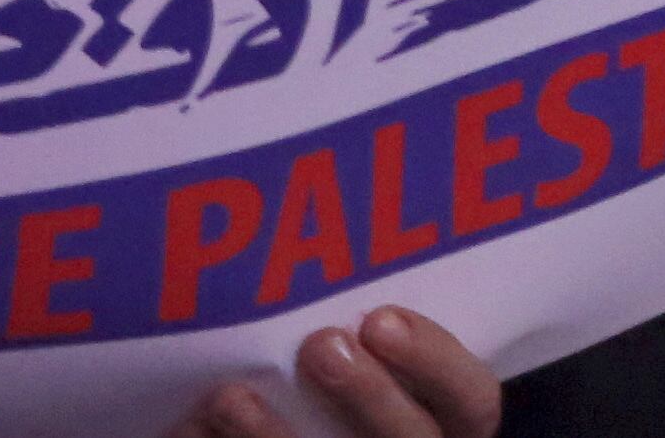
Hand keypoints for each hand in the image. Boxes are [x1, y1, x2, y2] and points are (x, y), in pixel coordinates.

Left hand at [174, 306, 497, 437]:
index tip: (380, 317)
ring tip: (230, 397)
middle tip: (320, 345)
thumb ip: (364, 326)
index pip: (472, 400)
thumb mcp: (374, 351)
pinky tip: (193, 427)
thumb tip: (315, 244)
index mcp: (444, 423)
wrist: (285, 417)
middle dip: (369, 395)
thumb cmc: (337, 380)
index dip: (434, 360)